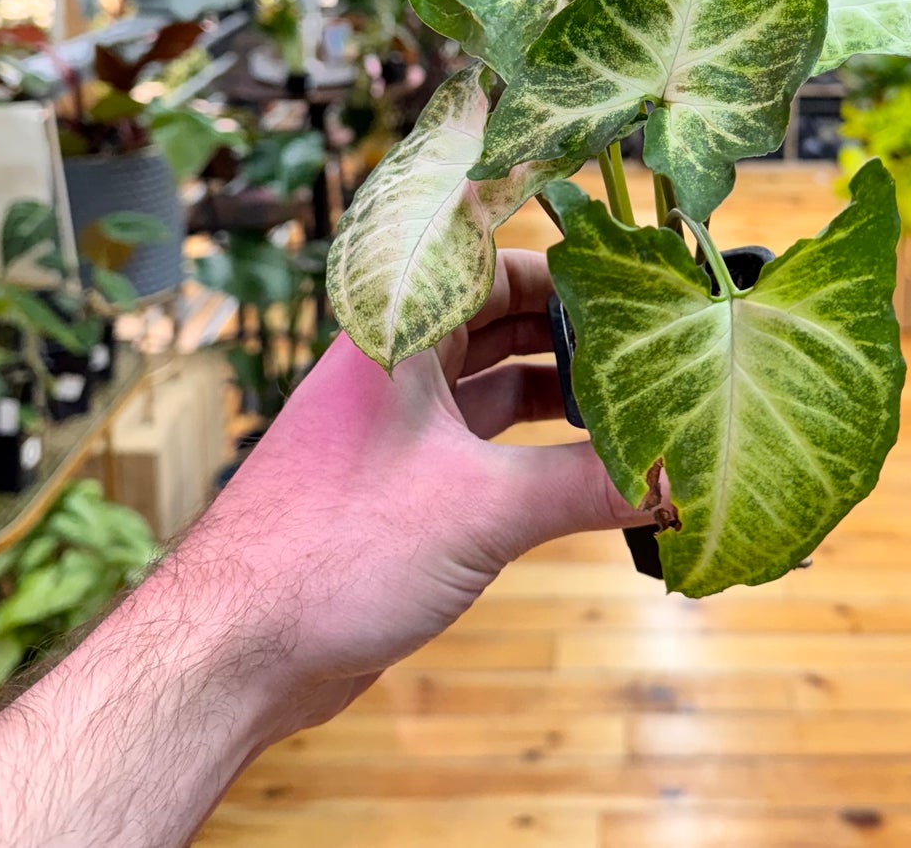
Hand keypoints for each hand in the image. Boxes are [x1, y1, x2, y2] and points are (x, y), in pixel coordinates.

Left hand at [180, 248, 648, 738]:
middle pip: (498, 320)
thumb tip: (675, 479)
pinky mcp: (401, 483)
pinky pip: (482, 443)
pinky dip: (533, 449)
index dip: (559, 264)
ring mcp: (396, 425)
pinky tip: (587, 467)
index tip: (629, 276)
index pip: (489, 261)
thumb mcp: (483, 507)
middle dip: (571, 331)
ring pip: (493, 384)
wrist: (235, 650)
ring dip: (556, 394)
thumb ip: (586, 487)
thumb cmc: (332, 549)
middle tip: (647, 343)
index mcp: (398, 332)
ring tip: (631, 403)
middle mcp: (395, 366)